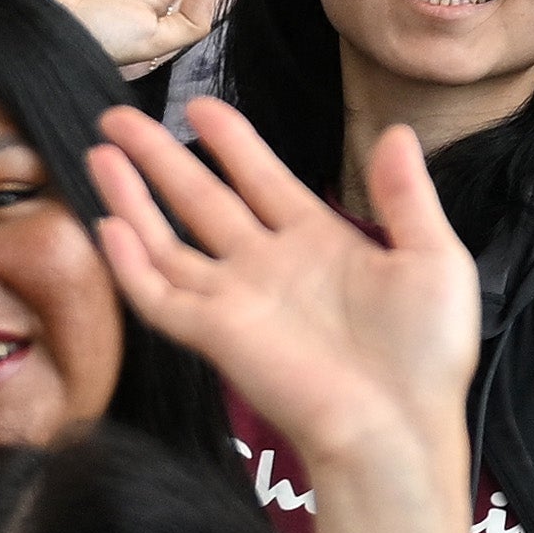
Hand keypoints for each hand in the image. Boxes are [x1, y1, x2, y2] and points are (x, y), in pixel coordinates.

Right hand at [84, 97, 478, 458]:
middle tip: (118, 117)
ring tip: (100, 153)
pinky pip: (161, 296)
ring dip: (132, 197)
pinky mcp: (214, 336)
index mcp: (316, 242)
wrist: (399, 427)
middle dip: (158, 157)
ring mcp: (235, 301)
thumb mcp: (434, 259)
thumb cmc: (425, 353)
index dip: (229, 142)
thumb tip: (398, 133)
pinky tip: (108, 225)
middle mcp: (266, 266)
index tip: (199, 105)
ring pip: (167, 241)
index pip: (260, 178)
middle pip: (198, 199)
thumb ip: (408, 196)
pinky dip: (130, 265)